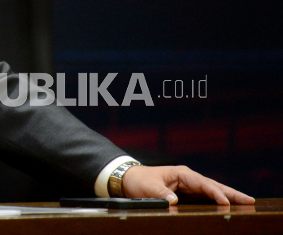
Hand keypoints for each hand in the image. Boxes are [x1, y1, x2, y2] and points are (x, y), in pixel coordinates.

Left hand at [122, 165, 254, 205]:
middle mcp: (188, 177)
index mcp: (181, 173)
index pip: (203, 183)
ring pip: (212, 190)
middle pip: (213, 185)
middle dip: (231, 193)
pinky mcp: (187, 192)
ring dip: (228, 196)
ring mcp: (189, 184)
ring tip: (246, 202)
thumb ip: (161, 194)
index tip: (226, 202)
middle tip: (250, 200)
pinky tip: (227, 205)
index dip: (215, 193)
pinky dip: (217, 200)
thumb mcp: (148, 188)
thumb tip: (173, 200)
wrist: (129, 178)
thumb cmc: (139, 181)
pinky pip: (205, 196)